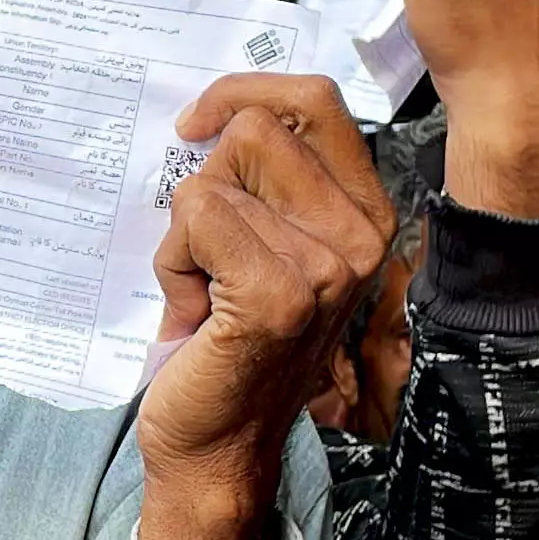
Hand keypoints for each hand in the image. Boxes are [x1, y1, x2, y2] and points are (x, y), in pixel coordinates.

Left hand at [140, 75, 391, 539]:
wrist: (216, 446)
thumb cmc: (225, 344)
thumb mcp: (261, 244)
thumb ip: (262, 181)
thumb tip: (215, 113)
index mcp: (364, 212)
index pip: (315, 99)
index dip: (243, 93)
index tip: (194, 126)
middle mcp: (361, 233)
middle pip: (254, 129)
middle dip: (204, 186)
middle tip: (206, 258)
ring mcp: (328, 265)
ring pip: (213, 178)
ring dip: (185, 235)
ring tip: (204, 291)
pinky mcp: (281, 294)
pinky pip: (197, 218)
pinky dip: (174, 264)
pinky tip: (194, 315)